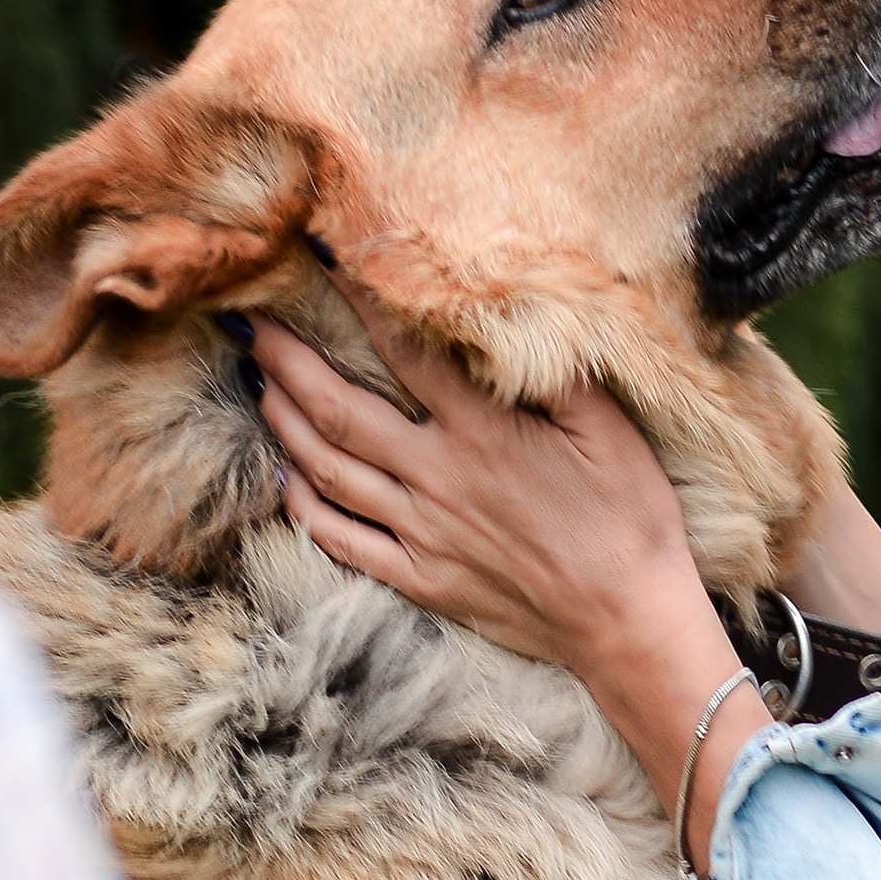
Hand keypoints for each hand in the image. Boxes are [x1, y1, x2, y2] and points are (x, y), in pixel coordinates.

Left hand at [250, 294, 706, 685]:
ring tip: (258, 384)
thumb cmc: (630, 518)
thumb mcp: (610, 429)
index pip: (404, 351)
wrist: (628, 620)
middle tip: (250, 323)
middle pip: (338, 411)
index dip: (358, 300)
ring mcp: (421, 533)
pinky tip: (285, 480)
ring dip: (284, 423)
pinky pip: (343, 541)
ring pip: (328, 471)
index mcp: (482, 433)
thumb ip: (558, 371)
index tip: (322, 259)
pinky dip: (304, 508)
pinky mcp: (422, 579)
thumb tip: (515, 315)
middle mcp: (438, 478)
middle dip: (287, 362)